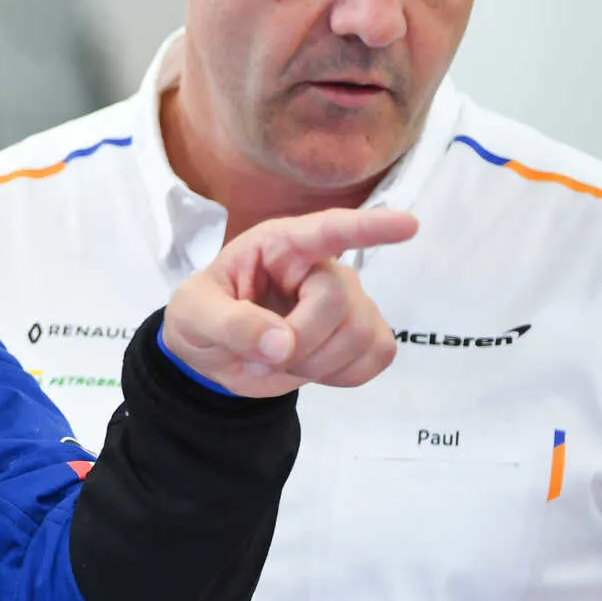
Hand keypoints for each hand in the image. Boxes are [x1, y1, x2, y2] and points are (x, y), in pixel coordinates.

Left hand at [163, 208, 417, 397]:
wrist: (214, 354)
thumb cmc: (203, 315)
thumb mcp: (194, 315)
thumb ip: (230, 325)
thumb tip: (284, 343)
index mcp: (279, 246)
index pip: (329, 230)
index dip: (368, 228)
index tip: (408, 225)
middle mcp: (321, 267)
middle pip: (336, 304)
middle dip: (299, 342)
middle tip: (261, 354)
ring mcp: (349, 300)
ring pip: (361, 335)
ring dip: (316, 363)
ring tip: (281, 358)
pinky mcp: (364, 334)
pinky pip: (377, 356)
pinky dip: (342, 375)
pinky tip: (313, 367)